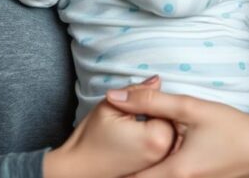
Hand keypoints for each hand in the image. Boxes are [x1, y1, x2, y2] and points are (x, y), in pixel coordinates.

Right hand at [44, 77, 174, 177]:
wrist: (77, 170)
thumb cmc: (90, 138)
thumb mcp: (109, 105)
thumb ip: (136, 92)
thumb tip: (157, 80)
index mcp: (157, 136)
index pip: (166, 105)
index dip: (148, 100)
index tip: (131, 106)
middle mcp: (164, 153)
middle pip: (170, 120)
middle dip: (154, 112)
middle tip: (130, 117)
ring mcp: (160, 163)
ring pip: (166, 132)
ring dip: (154, 125)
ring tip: (130, 129)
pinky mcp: (153, 169)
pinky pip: (160, 145)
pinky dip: (150, 138)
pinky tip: (132, 140)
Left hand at [105, 89, 248, 177]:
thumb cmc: (231, 128)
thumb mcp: (191, 108)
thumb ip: (151, 101)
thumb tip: (114, 95)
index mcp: (176, 172)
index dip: (117, 170)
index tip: (105, 161)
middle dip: (130, 170)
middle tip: (118, 157)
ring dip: (145, 170)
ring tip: (134, 159)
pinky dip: (163, 171)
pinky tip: (159, 160)